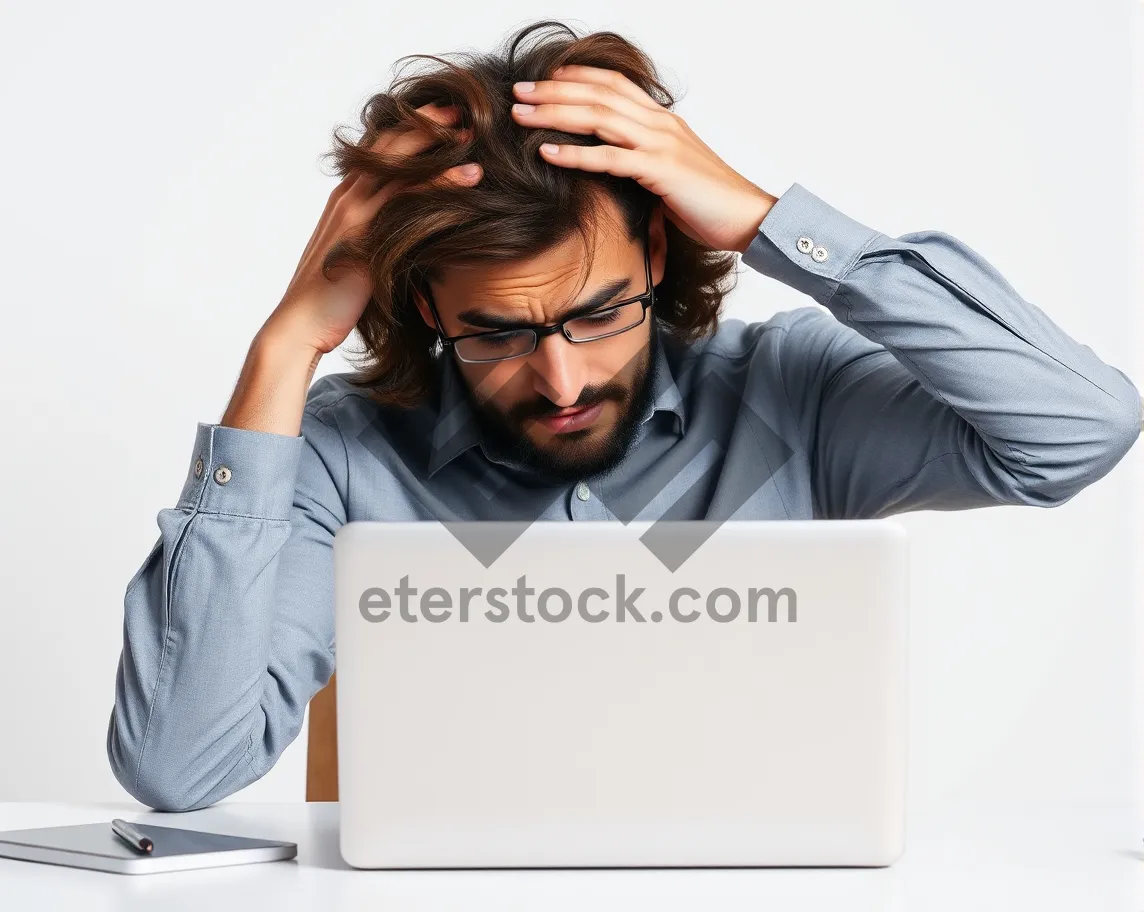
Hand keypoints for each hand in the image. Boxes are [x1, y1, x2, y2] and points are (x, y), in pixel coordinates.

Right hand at [264, 102, 482, 356]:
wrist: (301, 325)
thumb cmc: (331, 300)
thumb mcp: (357, 258)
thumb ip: (377, 237)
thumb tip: (408, 237)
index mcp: (345, 199)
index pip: (378, 151)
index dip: (410, 130)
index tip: (442, 117)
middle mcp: (348, 197)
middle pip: (389, 144)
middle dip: (426, 122)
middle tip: (462, 108)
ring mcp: (355, 213)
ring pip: (400, 162)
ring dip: (438, 143)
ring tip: (472, 131)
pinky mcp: (367, 234)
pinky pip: (409, 196)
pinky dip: (442, 181)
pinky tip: (470, 175)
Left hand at [511, 65, 776, 254]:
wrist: (747, 217)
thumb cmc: (709, 203)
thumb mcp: (670, 174)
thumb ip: (643, 162)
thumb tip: (615, 170)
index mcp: (662, 120)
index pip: (613, 84)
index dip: (576, 78)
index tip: (543, 81)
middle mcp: (660, 124)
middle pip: (598, 94)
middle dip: (553, 91)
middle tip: (518, 93)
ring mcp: (661, 144)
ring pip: (599, 118)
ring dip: (555, 114)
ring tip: (522, 116)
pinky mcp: (661, 171)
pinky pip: (610, 158)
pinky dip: (576, 154)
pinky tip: (547, 153)